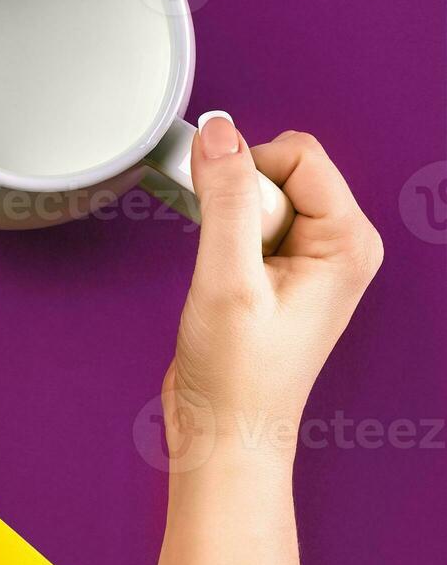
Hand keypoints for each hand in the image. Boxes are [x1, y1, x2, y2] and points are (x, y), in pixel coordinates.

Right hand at [163, 118, 382, 457]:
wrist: (224, 431)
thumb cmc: (238, 376)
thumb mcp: (227, 280)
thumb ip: (224, 200)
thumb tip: (219, 134)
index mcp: (349, 243)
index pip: (299, 154)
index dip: (247, 174)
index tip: (219, 216)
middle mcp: (338, 245)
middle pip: (278, 171)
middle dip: (235, 202)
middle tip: (227, 262)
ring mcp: (309, 258)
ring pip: (257, 195)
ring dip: (224, 223)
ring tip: (222, 277)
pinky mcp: (279, 269)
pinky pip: (245, 220)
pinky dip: (219, 237)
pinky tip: (216, 277)